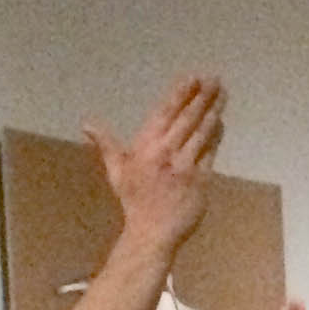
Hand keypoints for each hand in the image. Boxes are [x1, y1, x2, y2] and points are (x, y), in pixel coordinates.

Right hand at [85, 75, 222, 250]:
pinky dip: (216, 136)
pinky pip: (211, 153)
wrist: (152, 232)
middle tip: (214, 78)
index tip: (192, 77)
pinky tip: (221, 122)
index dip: (180, 94)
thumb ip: (105, 143)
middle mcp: (167, 153)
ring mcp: (186, 167)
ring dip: (213, 111)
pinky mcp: (201, 181)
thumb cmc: (134, 201)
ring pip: (202, 133)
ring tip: (222, 93)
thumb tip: (86, 124)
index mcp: (147, 146)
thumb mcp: (116, 170)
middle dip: (201, 97)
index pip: (165, 113)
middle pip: (187, 119)